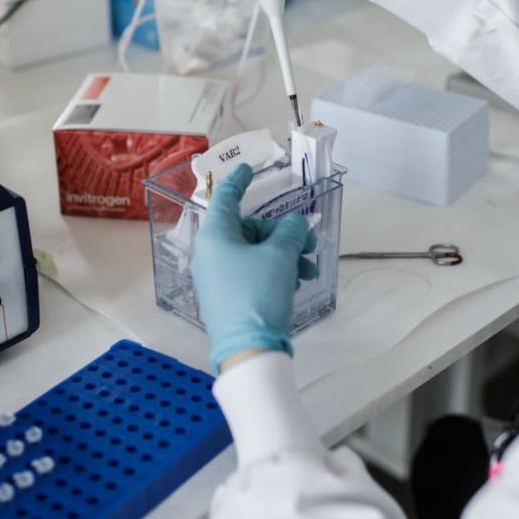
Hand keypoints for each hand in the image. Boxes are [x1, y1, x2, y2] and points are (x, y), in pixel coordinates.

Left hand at [190, 163, 317, 372]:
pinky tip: (296, 284)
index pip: (226, 198)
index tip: (247, 168)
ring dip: (285, 256)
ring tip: (308, 270)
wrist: (249, 350)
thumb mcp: (280, 255)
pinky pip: (251, 274)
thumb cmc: (258, 293)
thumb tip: (295, 223)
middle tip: (309, 241)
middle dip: (282, 233)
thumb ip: (290, 231)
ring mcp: (216, 278)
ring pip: (254, 254)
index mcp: (214, 236)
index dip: (239, 181)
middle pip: (248, 230)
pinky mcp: (226, 299)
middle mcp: (210, 254)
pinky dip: (274, 273)